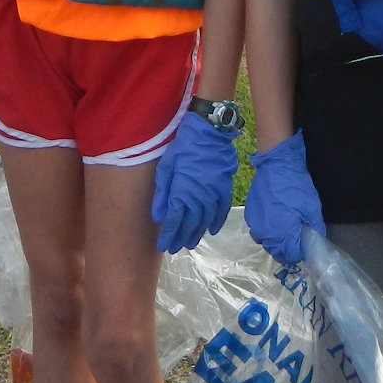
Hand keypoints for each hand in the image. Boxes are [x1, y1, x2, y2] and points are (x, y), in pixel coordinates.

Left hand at [150, 109, 237, 253]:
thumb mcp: (165, 167)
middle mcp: (198, 197)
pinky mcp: (224, 189)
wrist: (209, 133)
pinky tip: (212, 231)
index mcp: (182, 192)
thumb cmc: (182, 148)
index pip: (174, 220)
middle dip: (181, 238)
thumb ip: (162, 194)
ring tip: (190, 244)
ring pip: (205, 221)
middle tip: (174, 249)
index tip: (163, 246)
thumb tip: (158, 217)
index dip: (168, 235)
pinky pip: (222, 211)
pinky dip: (217, 222)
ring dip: (197, 234)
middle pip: (189, 224)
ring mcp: (213, 194)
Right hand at [242, 131, 324, 266]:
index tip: (304, 246)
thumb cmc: (296, 186)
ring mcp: (255, 225)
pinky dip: (267, 231)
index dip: (299, 253)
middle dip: (287, 250)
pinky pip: (259, 231)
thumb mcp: (312, 207)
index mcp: (282, 234)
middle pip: (276, 252)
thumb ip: (315, 228)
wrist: (276, 165)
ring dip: (275, 241)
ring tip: (285, 230)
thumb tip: (316, 241)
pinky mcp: (250, 215)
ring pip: (266, 242)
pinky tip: (274, 220)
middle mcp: (266, 234)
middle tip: (296, 239)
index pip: (290, 255)